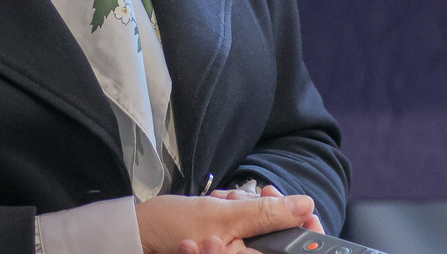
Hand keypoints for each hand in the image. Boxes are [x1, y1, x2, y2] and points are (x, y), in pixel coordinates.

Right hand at [136, 190, 317, 253]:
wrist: (139, 232)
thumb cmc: (173, 229)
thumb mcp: (223, 215)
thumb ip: (266, 213)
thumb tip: (305, 206)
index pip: (297, 250)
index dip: (307, 231)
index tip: (305, 210)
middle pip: (279, 234)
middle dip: (264, 209)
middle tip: (242, 197)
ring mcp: (236, 251)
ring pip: (260, 224)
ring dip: (244, 206)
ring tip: (220, 201)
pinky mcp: (228, 244)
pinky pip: (243, 224)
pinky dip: (233, 209)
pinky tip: (217, 204)